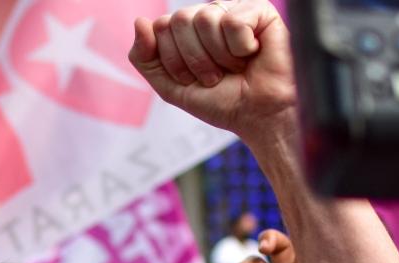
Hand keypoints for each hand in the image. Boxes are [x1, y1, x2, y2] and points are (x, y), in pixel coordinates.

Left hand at [130, 0, 294, 140]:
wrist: (259, 116)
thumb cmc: (222, 102)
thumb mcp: (171, 87)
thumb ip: (145, 58)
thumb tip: (139, 21)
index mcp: (188, 30)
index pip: (161, 27)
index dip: (174, 61)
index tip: (195, 80)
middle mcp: (209, 14)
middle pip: (179, 20)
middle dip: (194, 59)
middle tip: (216, 76)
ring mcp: (233, 9)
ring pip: (204, 18)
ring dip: (218, 57)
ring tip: (235, 68)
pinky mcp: (259, 9)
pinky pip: (233, 22)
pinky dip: (240, 49)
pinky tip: (252, 54)